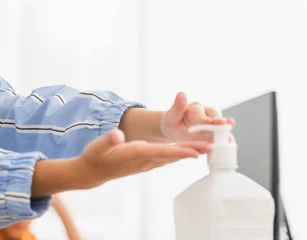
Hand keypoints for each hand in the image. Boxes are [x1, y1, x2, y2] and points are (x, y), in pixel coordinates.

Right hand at [75, 128, 210, 188]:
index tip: (196, 151)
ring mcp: (146, 162)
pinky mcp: (145, 162)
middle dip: (192, 150)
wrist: (93, 171)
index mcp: (136, 153)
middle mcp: (145, 159)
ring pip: (172, 156)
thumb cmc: (95, 156)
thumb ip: (108, 139)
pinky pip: (166, 157)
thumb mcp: (98, 146)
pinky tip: (188, 150)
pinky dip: (179, 153)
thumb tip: (117, 134)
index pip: (162, 152)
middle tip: (213, 146)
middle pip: (173, 155)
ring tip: (207, 146)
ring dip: (189, 152)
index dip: (179, 151)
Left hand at [160, 92, 234, 142]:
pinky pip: (222, 137)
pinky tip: (229, 145)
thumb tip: (181, 93)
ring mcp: (213, 125)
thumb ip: (177, 107)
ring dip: (225, 132)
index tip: (208, 122)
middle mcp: (207, 114)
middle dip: (219, 123)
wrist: (175, 132)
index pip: (201, 113)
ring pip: (221, 127)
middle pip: (215, 117)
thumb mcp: (171, 116)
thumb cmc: (172, 123)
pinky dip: (226, 141)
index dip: (204, 119)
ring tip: (229, 138)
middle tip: (223, 126)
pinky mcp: (215, 134)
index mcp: (195, 108)